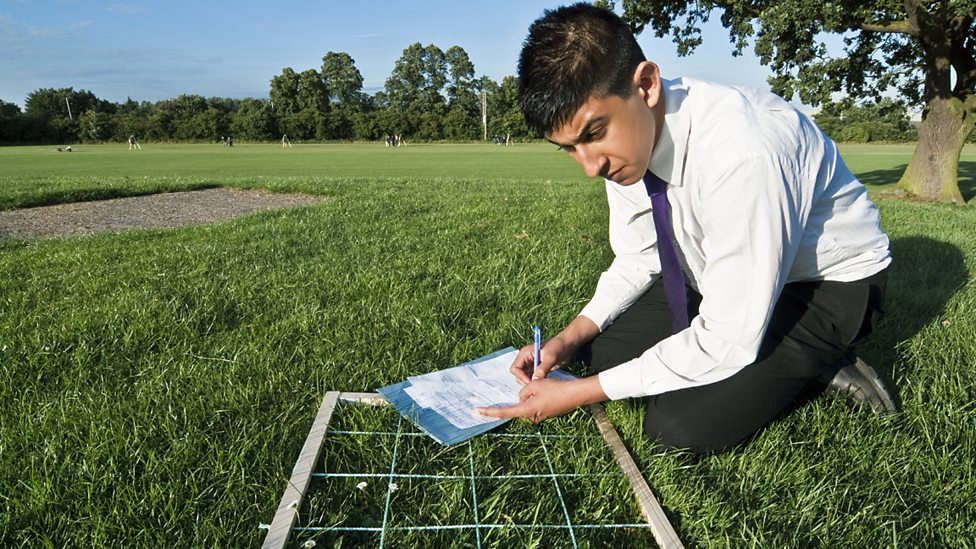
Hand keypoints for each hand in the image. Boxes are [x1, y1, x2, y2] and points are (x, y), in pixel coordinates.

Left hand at [476, 377, 606, 423]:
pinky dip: (538, 397)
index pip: (504, 412)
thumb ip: (523, 391)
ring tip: (546, 388)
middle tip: (539, 387)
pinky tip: (549, 391)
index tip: (477, 411)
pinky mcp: (546, 414)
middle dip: (524, 396)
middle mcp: (531, 417)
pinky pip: (536, 404)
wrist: (575, 394)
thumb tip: (522, 397)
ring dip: (533, 395)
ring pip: (528, 403)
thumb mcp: (534, 384)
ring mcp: (540, 417)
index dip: (490, 412)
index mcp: (526, 410)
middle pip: (519, 405)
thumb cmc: (554, 388)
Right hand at [509, 336, 572, 384]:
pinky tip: (544, 383)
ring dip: (530, 382)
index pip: (515, 368)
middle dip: (525, 381)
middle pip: (518, 374)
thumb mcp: (551, 357)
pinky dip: (536, 382)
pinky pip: (533, 378)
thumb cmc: (558, 346)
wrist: (568, 345)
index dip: (521, 376)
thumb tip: (535, 380)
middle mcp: (526, 359)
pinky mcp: (538, 369)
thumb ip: (543, 368)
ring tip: (541, 384)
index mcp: (525, 353)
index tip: (531, 382)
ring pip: (525, 377)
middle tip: (536, 385)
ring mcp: (532, 364)